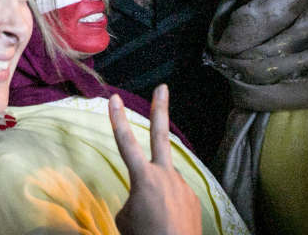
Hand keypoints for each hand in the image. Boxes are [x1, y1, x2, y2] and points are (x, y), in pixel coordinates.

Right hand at [111, 86, 201, 234]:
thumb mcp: (126, 219)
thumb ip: (134, 199)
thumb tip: (145, 197)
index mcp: (144, 178)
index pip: (126, 143)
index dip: (118, 120)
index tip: (113, 98)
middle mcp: (166, 176)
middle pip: (161, 135)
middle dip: (161, 109)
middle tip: (163, 87)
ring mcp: (183, 186)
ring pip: (164, 182)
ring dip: (157, 196)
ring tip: (155, 219)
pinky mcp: (194, 199)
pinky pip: (175, 198)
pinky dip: (168, 209)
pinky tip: (168, 224)